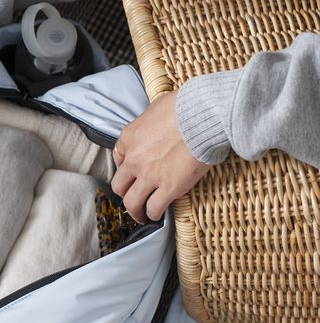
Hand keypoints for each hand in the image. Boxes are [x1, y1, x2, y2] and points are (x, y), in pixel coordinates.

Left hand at [111, 91, 210, 222]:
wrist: (203, 116)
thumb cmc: (186, 107)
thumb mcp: (156, 108)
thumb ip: (150, 123)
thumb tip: (156, 127)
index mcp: (129, 137)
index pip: (118, 158)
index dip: (125, 167)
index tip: (132, 172)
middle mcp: (134, 159)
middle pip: (119, 184)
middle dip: (125, 192)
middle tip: (132, 195)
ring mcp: (149, 176)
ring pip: (131, 202)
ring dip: (135, 211)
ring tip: (141, 215)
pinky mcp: (168, 188)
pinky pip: (153, 208)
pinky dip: (153, 214)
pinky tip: (157, 215)